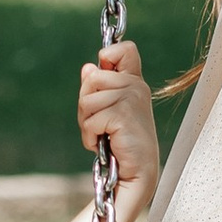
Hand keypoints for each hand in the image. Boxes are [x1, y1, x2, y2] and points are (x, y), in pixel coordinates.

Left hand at [77, 37, 158, 221]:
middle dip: (85, 103)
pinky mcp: (123, 116)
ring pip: (87, 100)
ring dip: (87, 123)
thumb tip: (88, 68)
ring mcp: (132, 99)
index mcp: (134, 81)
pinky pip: (90, 119)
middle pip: (92, 77)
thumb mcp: (108, 111)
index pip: (124, 49)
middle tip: (99, 123)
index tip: (104, 73)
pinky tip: (103, 144)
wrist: (136, 172)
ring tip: (102, 135)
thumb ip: (98, 88)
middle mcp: (136, 86)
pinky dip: (89, 136)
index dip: (108, 55)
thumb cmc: (122, 143)